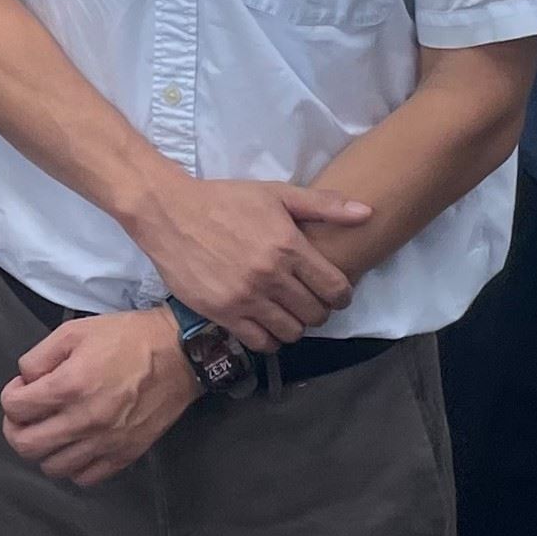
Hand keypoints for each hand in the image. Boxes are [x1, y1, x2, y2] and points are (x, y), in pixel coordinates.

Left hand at [0, 309, 200, 485]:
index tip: (23, 387)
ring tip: (51, 429)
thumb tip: (25, 381)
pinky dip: (73, 466)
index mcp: (69, 386)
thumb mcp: (75, 331)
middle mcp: (84, 420)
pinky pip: (85, 477)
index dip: (11, 395)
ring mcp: (105, 442)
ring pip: (52, 467)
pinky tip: (76, 446)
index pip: (15, 408)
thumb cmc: (126, 338)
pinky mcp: (124, 455)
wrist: (179, 355)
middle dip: (16, 428)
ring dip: (43, 449)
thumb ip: (39, 357)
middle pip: (26, 445)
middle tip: (26, 414)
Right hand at [124, 174, 370, 348]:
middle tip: (309, 301)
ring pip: (292, 332)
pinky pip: (261, 342)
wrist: (169, 212)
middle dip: (319, 310)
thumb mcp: (275, 194)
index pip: (335, 288)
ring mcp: (246, 298)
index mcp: (288, 246)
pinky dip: (270, 338)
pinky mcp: (223, 313)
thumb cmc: (225, 200)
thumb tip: (367, 213)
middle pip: (316, 314)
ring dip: (296, 325)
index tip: (335, 293)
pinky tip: (266, 322)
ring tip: (287, 312)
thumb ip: (323, 205)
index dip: (342, 295)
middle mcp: (270, 276)